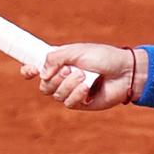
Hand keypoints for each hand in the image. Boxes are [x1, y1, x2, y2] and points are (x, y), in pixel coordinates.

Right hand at [19, 44, 137, 110]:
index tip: (29, 71)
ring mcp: (72, 91)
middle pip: (44, 85)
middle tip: (69, 70)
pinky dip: (76, 94)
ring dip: (67, 85)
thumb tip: (41, 74)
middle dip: (54, 78)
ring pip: (55, 94)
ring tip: (83, 77)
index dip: (29, 71)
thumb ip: (55, 58)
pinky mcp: (81, 103)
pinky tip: (87, 89)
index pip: (38, 68)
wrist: (125, 72)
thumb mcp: (77, 51)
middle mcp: (64, 77)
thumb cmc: (103, 57)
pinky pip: (68, 103)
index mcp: (61, 62)